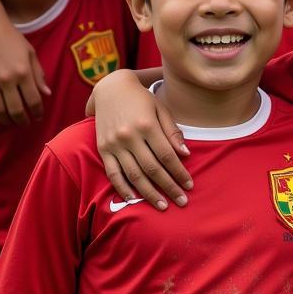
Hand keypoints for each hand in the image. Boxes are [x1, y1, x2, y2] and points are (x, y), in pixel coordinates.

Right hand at [0, 14, 49, 123]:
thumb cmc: (12, 38)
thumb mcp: (30, 53)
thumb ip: (39, 74)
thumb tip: (47, 94)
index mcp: (24, 73)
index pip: (34, 101)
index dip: (37, 112)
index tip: (38, 117)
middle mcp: (7, 79)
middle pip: (16, 110)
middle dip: (22, 120)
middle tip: (25, 123)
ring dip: (5, 120)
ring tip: (10, 122)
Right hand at [92, 70, 192, 209]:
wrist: (111, 88)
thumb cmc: (141, 99)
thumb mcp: (161, 109)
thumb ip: (172, 131)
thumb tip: (186, 154)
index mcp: (146, 124)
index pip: (166, 155)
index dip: (179, 172)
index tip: (189, 184)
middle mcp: (129, 135)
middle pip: (152, 168)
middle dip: (169, 187)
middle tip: (182, 201)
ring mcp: (114, 143)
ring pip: (133, 175)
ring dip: (149, 193)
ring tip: (162, 205)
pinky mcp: (103, 148)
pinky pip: (113, 173)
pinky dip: (123, 188)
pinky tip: (134, 199)